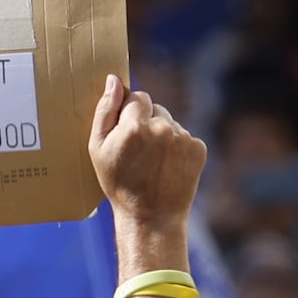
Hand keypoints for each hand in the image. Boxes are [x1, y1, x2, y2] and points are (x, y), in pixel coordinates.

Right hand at [88, 73, 204, 250]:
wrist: (152, 218)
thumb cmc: (119, 184)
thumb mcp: (99, 149)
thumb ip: (105, 111)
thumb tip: (113, 80)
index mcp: (135, 126)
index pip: (137, 96)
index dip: (130, 114)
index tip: (126, 134)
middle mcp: (162, 127)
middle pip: (155, 109)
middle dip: (146, 122)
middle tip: (139, 152)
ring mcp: (183, 138)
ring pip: (170, 123)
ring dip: (163, 135)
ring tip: (154, 162)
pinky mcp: (198, 148)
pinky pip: (185, 137)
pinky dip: (178, 147)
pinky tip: (168, 166)